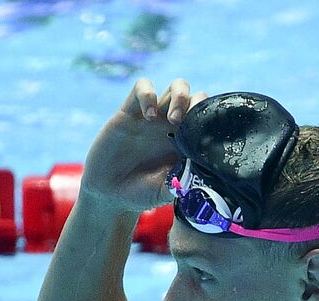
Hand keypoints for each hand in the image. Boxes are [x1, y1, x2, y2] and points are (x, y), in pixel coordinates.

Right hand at [79, 77, 208, 212]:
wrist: (108, 195)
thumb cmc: (140, 195)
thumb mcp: (166, 192)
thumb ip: (183, 182)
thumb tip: (202, 175)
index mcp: (186, 141)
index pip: (207, 116)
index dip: (210, 117)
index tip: (204, 133)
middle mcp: (172, 125)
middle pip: (196, 95)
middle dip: (195, 103)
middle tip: (182, 124)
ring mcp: (153, 116)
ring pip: (177, 86)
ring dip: (179, 96)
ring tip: (170, 119)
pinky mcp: (129, 112)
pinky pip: (142, 87)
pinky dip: (148, 93)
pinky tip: (148, 114)